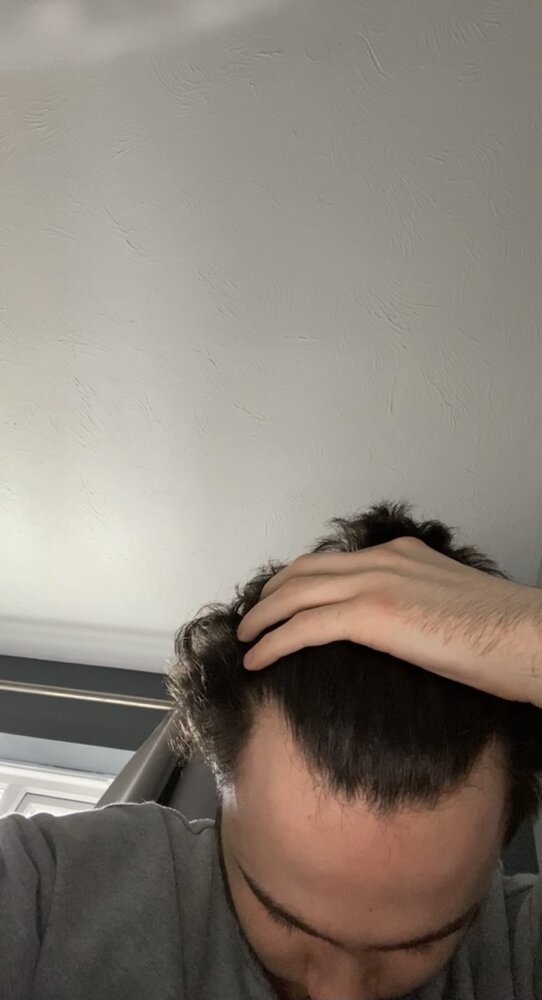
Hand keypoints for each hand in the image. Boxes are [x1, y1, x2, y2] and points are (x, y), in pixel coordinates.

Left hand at [236, 536, 541, 705]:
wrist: (526, 636)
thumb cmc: (501, 634)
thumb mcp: (450, 605)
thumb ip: (416, 605)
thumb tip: (399, 631)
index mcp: (402, 554)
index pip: (335, 561)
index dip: (299, 580)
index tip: (283, 600)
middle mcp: (383, 560)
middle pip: (306, 571)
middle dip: (272, 594)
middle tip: (253, 617)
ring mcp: (376, 584)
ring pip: (297, 595)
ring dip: (262, 617)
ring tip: (244, 638)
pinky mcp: (374, 615)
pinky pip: (306, 627)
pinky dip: (274, 641)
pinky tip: (257, 659)